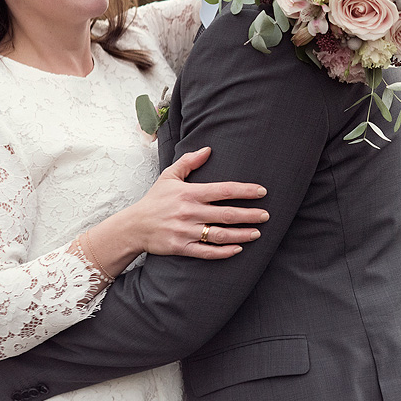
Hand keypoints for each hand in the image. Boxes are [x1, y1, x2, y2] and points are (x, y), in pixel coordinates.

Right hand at [90, 147, 268, 268]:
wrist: (133, 226)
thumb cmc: (155, 200)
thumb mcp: (169, 176)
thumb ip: (189, 162)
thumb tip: (208, 149)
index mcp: (189, 193)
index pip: (223, 190)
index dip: (244, 191)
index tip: (262, 192)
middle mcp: (189, 212)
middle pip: (226, 214)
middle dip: (249, 214)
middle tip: (266, 215)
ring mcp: (185, 231)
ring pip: (220, 235)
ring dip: (242, 235)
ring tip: (257, 233)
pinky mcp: (181, 248)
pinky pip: (207, 252)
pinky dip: (224, 252)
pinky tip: (238, 249)